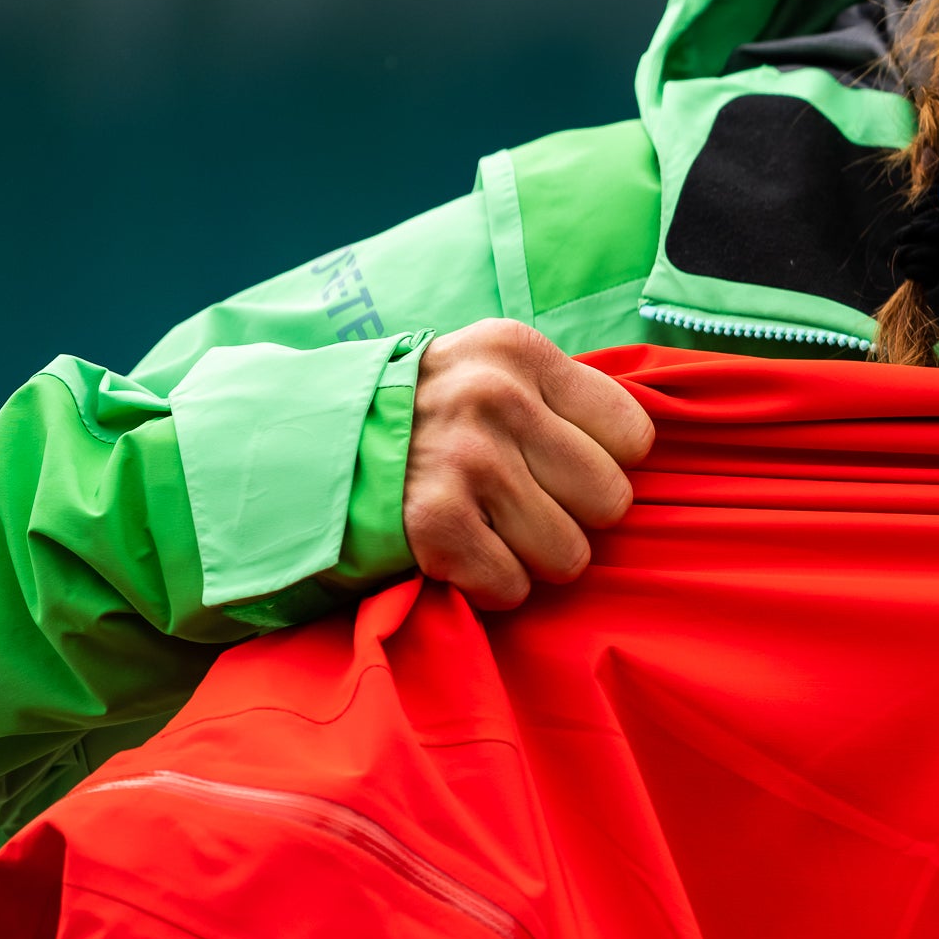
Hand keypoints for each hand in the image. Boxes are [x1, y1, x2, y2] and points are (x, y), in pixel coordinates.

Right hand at [402, 320, 654, 608]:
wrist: (299, 446)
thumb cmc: (420, 416)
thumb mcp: (486, 370)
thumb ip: (557, 397)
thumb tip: (640, 454)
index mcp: (519, 352)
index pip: (633, 435)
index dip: (604, 464)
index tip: (562, 466)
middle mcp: (497, 398)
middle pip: (610, 499)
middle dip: (575, 517)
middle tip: (529, 507)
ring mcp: (466, 460)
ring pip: (570, 553)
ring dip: (535, 557)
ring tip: (495, 531)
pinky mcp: (433, 522)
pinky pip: (513, 585)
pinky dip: (494, 584)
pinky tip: (466, 555)